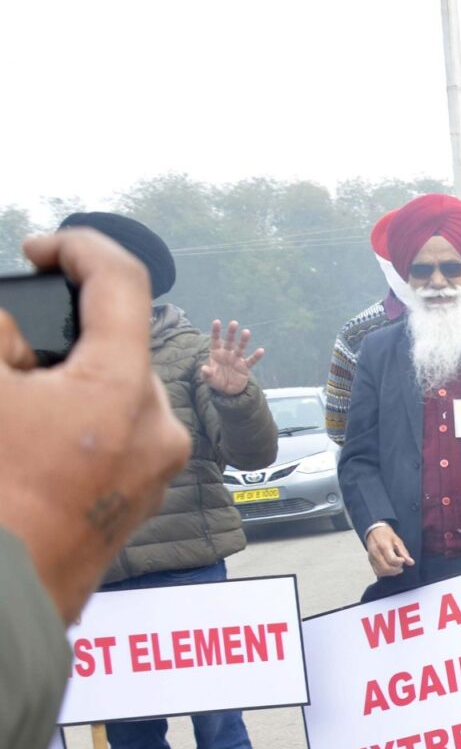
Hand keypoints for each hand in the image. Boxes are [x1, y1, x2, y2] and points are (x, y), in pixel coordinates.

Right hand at [0, 229, 190, 622]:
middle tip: (9, 348)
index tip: (40, 246)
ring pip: (107, 393)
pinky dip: (67, 421)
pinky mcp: (134, 501)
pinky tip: (25, 440)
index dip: (79, 247)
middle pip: (114, 346)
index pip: (124, 283)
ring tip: (14, 403)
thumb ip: (0, 339)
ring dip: (60, 382)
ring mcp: (152, 470)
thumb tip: (12, 326)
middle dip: (60, 334)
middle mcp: (156, 428)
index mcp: (124, 390)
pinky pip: (107, 437)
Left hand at [198, 319, 264, 396]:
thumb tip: (204, 368)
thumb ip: (206, 373)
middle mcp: (227, 354)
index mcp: (216, 354)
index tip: (217, 321)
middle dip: (231, 333)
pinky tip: (261, 351)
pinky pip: (251, 361)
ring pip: (240, 348)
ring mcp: (236, 359)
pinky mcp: (244, 367)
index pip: (215, 341)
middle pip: (229, 341)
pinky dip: (256, 357)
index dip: (216, 331)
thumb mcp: (208, 379)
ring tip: (246, 332)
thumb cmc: (216, 381)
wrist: (227, 390)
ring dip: (243, 340)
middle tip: (234, 323)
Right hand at [365, 522, 413, 577]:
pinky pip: (377, 572)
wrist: (374, 531)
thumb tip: (411, 562)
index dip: (400, 562)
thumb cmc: (387, 535)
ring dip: (391, 573)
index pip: (392, 560)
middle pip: (386, 568)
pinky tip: (390, 568)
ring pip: (381, 572)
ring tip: (396, 567)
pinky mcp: (370, 561)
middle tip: (401, 566)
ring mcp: (372, 558)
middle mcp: (376, 553)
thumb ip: (404, 552)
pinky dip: (385, 573)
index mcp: (384, 546)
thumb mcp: (398, 541)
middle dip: (396, 570)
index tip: (403, 559)